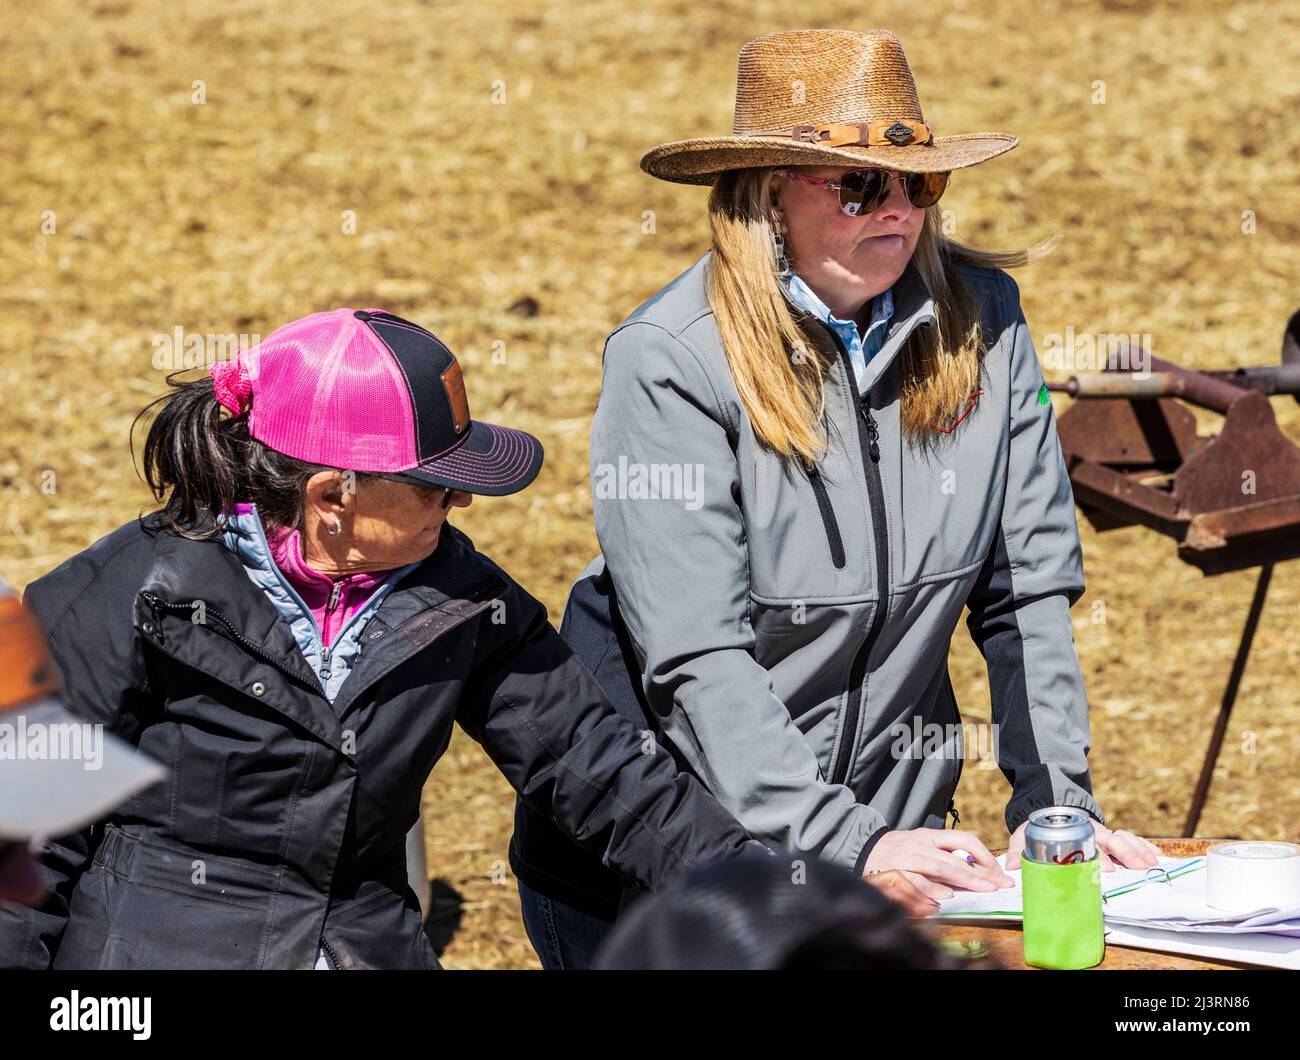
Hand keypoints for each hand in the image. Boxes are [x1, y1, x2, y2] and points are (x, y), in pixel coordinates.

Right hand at [863, 828, 1014, 912]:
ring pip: (938, 869)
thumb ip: (943, 856)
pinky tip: (942, 899)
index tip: (999, 874)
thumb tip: (976, 872)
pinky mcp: (892, 872)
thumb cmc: (895, 852)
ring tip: (979, 890)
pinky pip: (914, 883)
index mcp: (929, 836)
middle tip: (997, 887)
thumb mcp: (920, 846)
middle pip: (954, 859)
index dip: (984, 857)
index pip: (963, 840)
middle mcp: (918, 845)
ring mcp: (905, 859)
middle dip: (979, 875)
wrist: (859, 849)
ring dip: (960, 881)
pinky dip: (929, 891)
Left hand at [1005, 817, 1161, 871]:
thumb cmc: (1038, 827)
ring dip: (1139, 850)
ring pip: (1125, 838)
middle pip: (1111, 840)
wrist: (1049, 807)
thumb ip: (1018, 849)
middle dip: (1125, 854)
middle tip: (1138, 868)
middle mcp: (1091, 831)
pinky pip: (1133, 839)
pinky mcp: (1112, 836)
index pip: (1086, 844)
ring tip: (1154, 864)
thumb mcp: (1025, 834)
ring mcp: (1103, 833)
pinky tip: (1159, 857)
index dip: (1098, 857)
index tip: (1108, 870)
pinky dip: (1146, 846)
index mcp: (1071, 831)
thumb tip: (1010, 867)